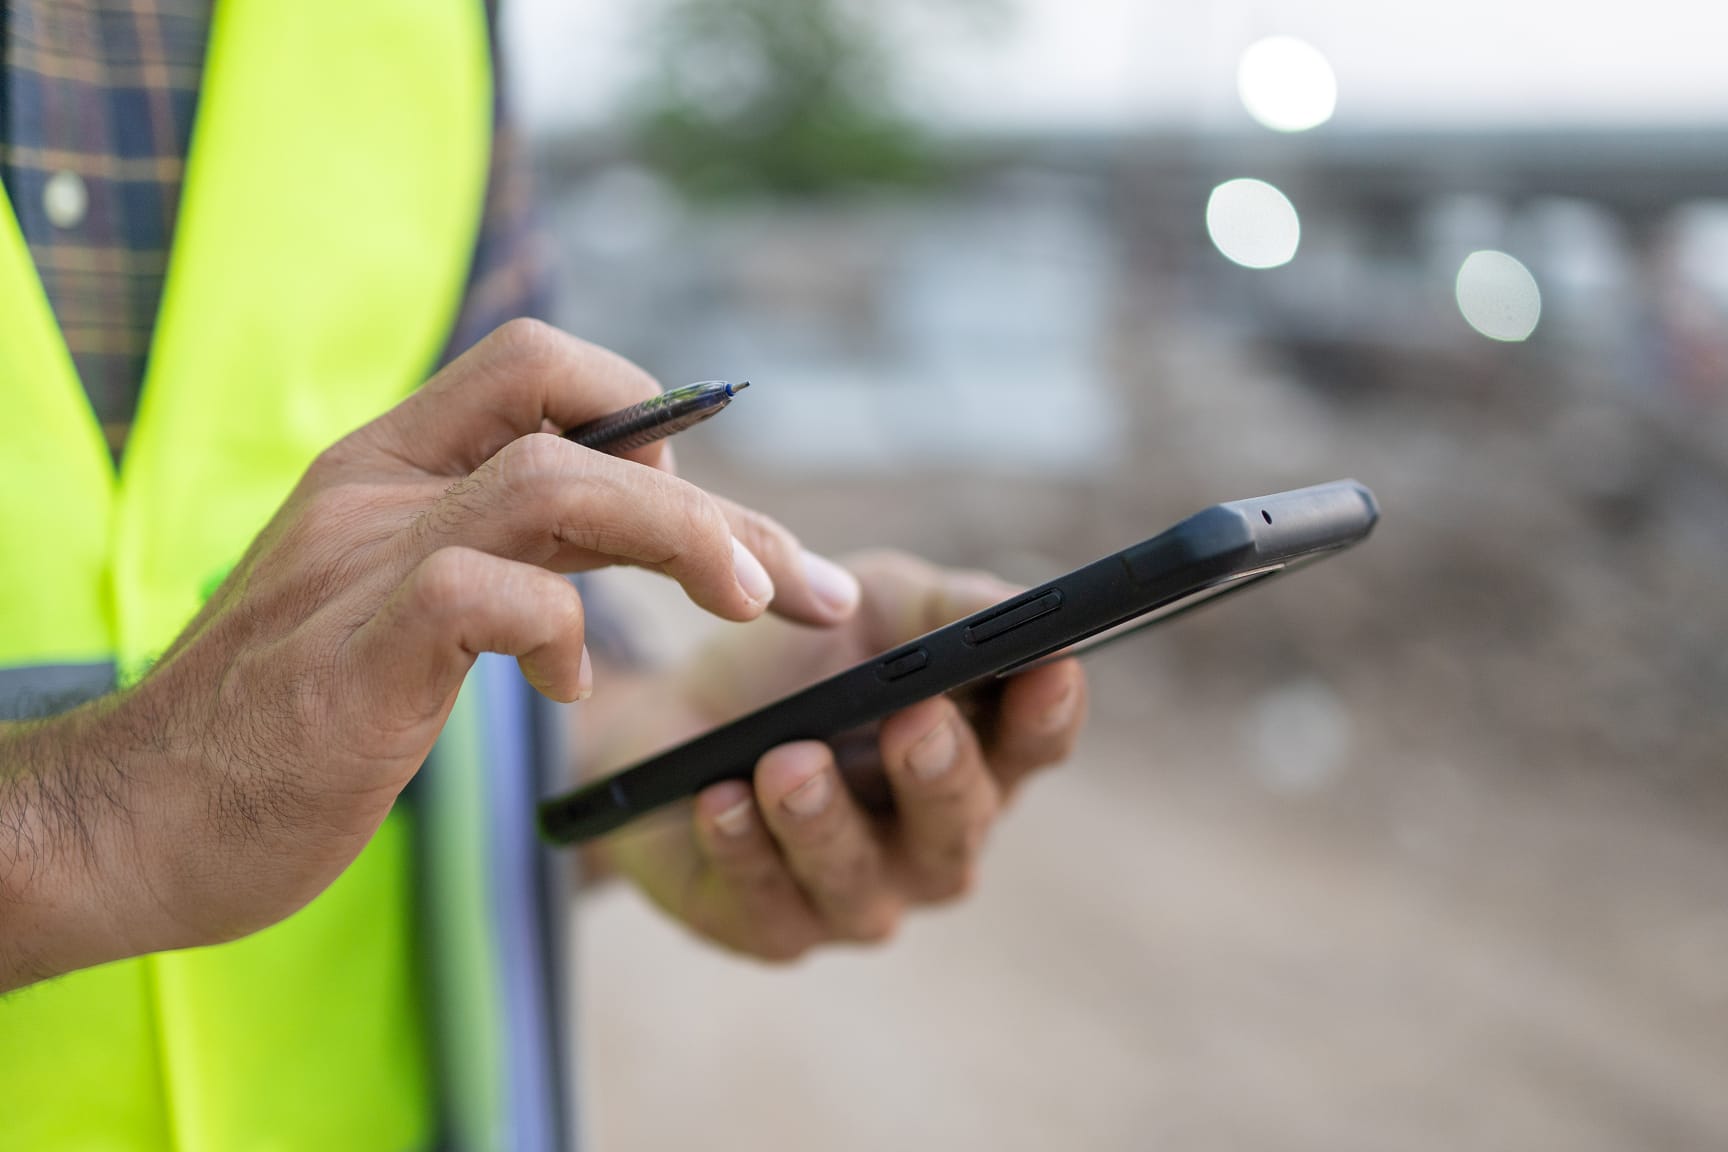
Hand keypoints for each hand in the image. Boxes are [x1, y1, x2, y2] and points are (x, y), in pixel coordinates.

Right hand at [0, 320, 852, 991]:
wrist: (132, 819)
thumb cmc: (288, 722)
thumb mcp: (406, 609)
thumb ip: (512, 551)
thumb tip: (646, 527)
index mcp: (387, 467)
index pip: (534, 364)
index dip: (644, 406)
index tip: (718, 498)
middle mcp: (374, 492)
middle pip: (573, 423)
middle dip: (715, 499)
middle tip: (804, 582)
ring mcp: (355, 566)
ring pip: (547, 480)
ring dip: (679, 533)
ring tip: (752, 600)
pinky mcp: (347, 658)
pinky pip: (477, 593)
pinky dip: (557, 627)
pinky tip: (572, 685)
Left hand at [599, 551, 1086, 960]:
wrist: (670, 718)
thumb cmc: (795, 667)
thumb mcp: (872, 609)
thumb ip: (948, 608)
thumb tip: (1019, 609)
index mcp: (975, 755)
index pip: (1037, 743)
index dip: (1048, 711)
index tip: (1046, 666)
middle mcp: (932, 840)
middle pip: (961, 825)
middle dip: (940, 774)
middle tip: (914, 720)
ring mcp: (856, 894)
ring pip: (859, 878)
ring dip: (824, 819)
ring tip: (787, 761)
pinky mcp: (772, 928)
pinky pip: (766, 903)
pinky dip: (743, 848)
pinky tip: (721, 800)